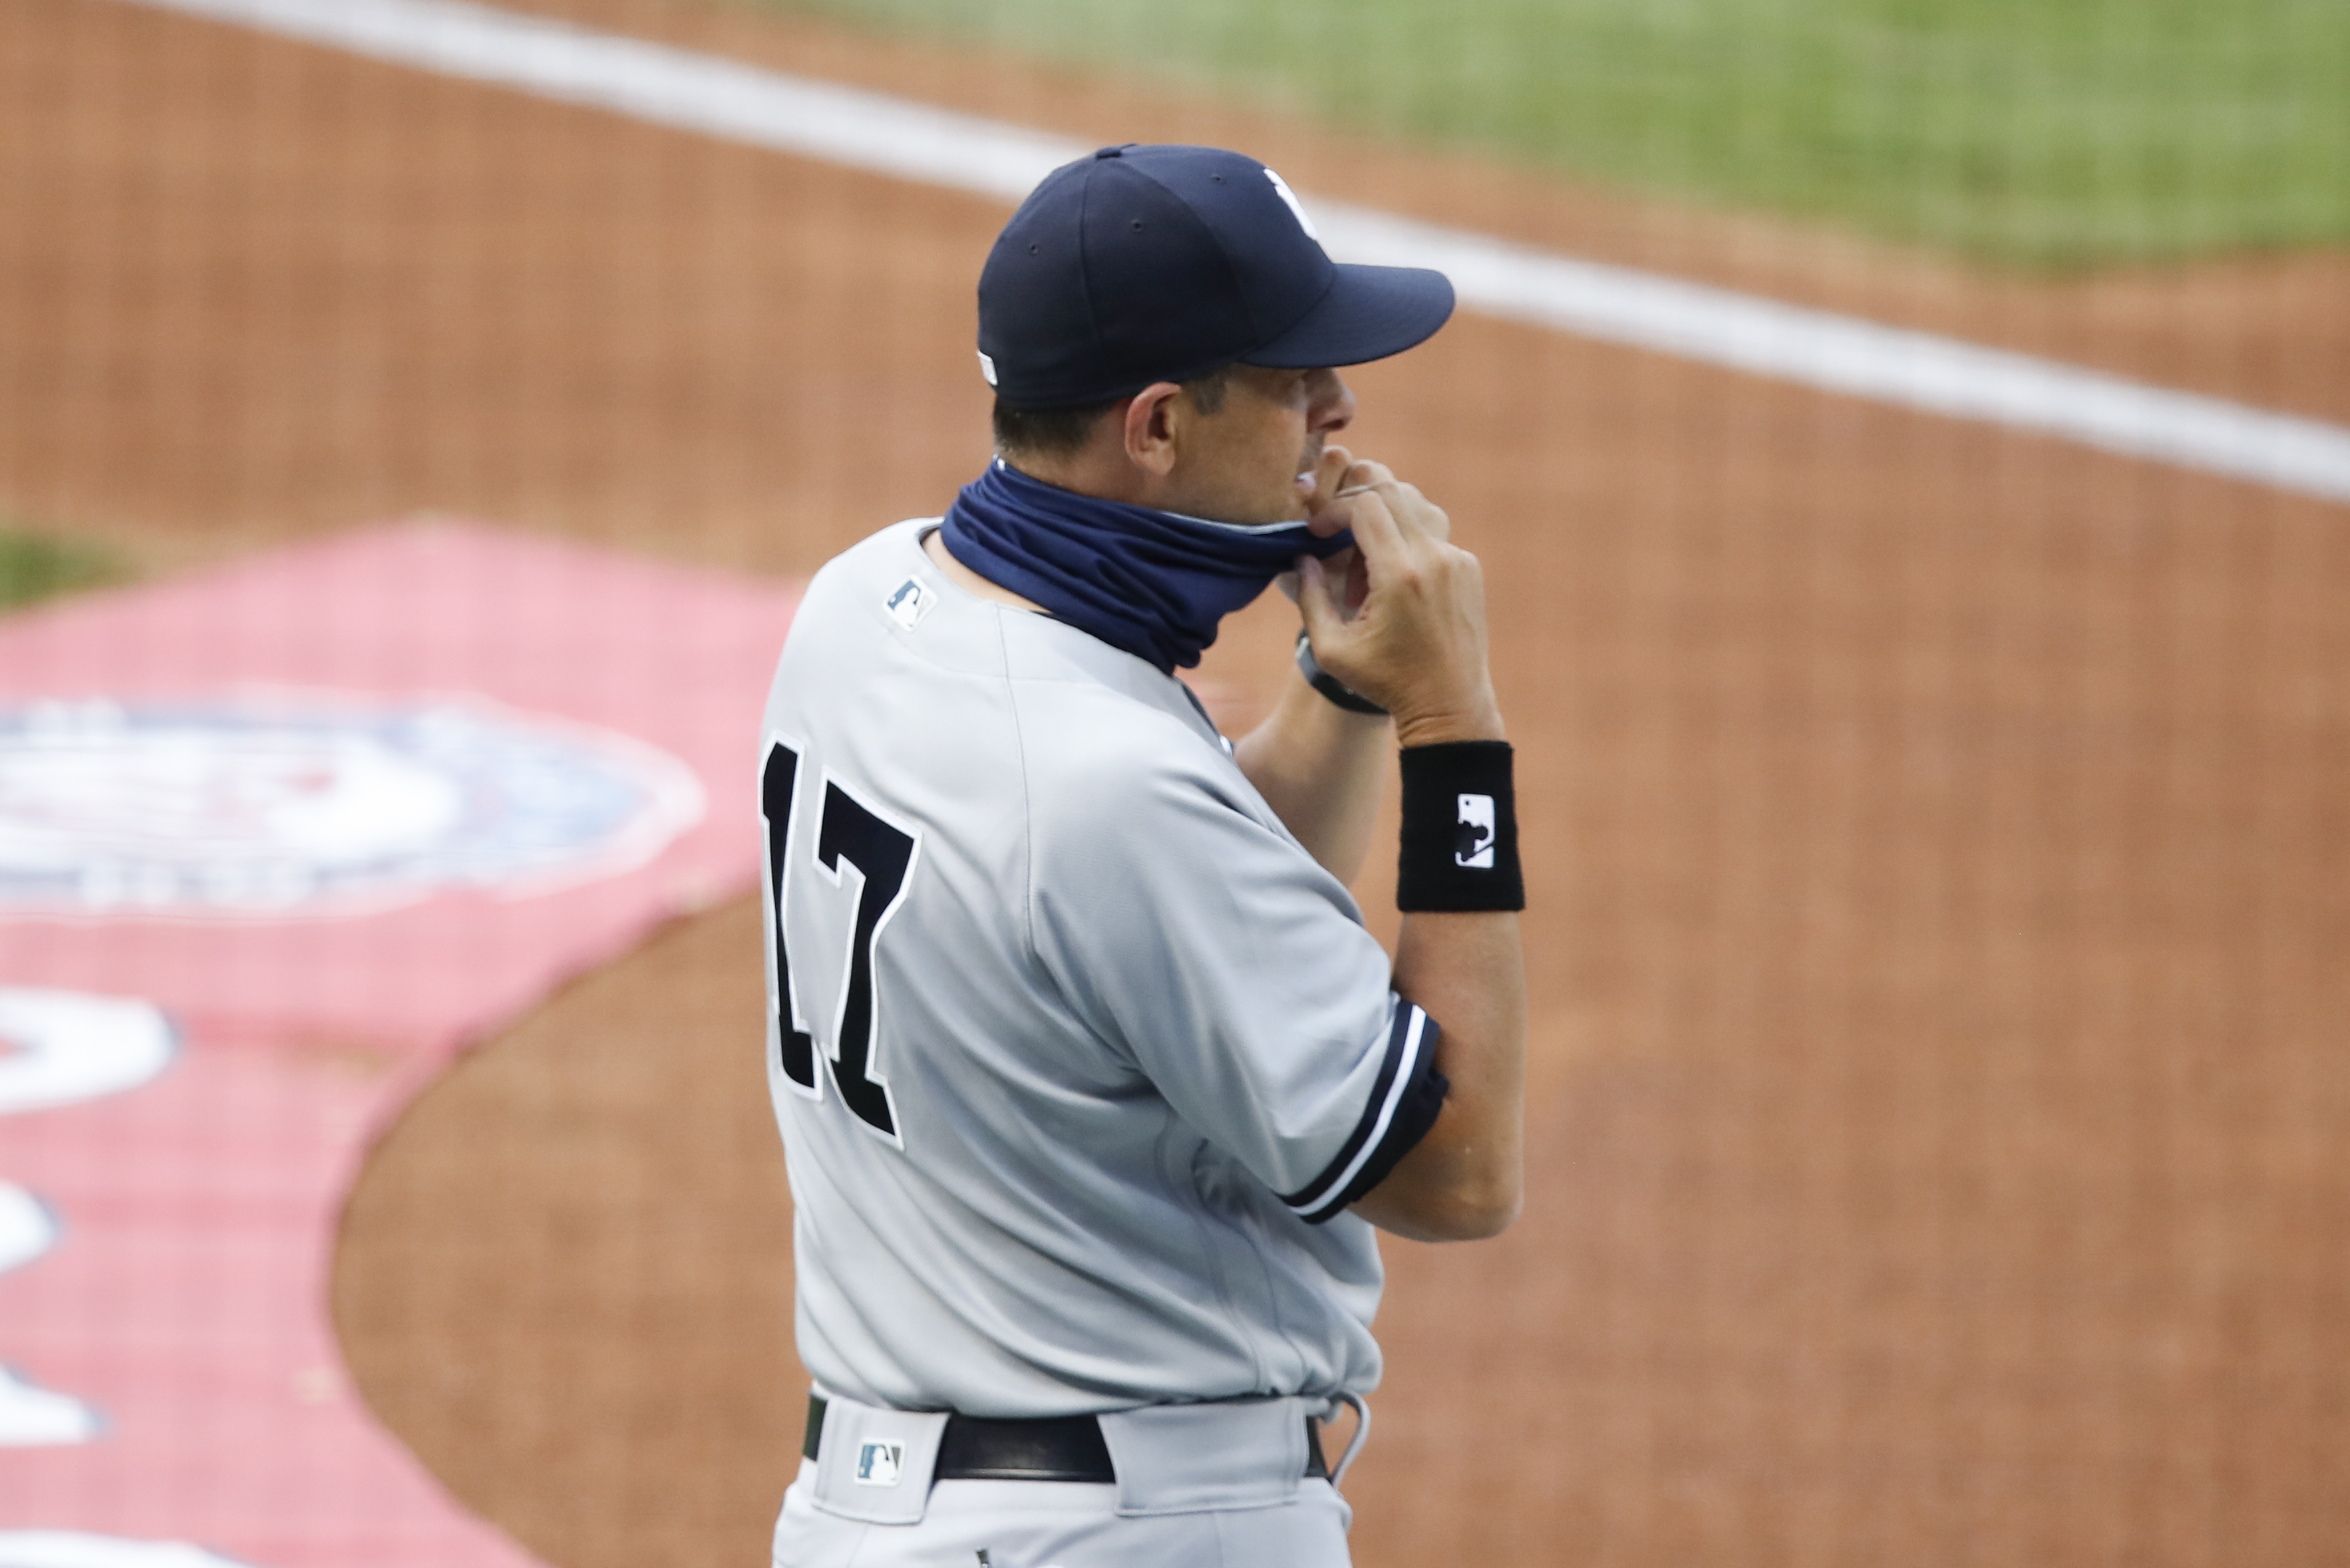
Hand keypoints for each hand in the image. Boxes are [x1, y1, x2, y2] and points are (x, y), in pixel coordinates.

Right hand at [1295, 448, 1503, 747]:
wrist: (1450, 705)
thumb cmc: (1386, 682)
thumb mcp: (1332, 650)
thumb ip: (1311, 598)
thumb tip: (1303, 558)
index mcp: (1401, 575)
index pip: (1365, 505)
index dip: (1333, 510)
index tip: (1316, 532)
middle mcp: (1435, 559)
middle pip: (1392, 492)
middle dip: (1355, 501)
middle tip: (1333, 529)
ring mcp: (1457, 560)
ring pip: (1416, 505)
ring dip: (1383, 515)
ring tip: (1362, 553)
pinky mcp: (1469, 568)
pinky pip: (1433, 531)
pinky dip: (1406, 536)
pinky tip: (1390, 574)